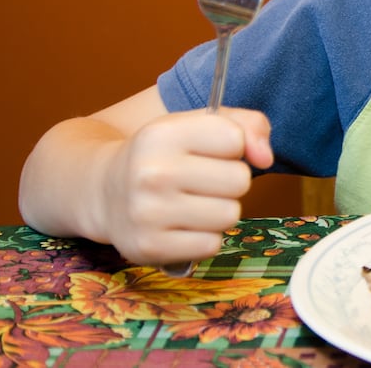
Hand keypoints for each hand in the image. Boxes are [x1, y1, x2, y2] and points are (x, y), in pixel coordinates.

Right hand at [99, 107, 272, 265]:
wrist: (104, 191)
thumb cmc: (164, 154)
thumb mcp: (199, 124)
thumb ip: (247, 126)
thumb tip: (266, 158)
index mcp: (163, 133)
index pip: (235, 139)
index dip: (234, 146)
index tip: (212, 150)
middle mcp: (152, 172)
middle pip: (239, 180)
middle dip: (230, 181)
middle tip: (203, 180)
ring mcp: (148, 213)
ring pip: (230, 215)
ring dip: (220, 211)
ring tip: (193, 202)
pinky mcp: (149, 248)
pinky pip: (212, 245)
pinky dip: (205, 237)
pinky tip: (182, 224)